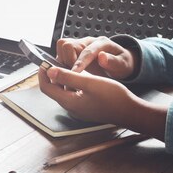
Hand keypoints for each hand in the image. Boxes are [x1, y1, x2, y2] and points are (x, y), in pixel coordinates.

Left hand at [38, 67, 166, 139]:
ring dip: (62, 78)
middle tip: (56, 60)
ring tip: (68, 65)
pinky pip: (72, 94)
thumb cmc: (113, 97)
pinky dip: (71, 84)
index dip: (42, 74)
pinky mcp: (85, 107)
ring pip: (63, 91)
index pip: (46, 88)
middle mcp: (70, 107)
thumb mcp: (89, 82)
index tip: (44, 61)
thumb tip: (49, 70)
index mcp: (69, 101)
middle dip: (52, 75)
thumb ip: (68, 76)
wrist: (130, 112)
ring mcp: (78, 109)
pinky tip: (80, 75)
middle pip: (53, 89)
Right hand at [56, 36, 137, 79]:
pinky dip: (61, 65)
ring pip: (61, 48)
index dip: (79, 63)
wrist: (119, 63)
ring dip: (62, 63)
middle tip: (72, 76)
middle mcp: (88, 42)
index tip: (74, 74)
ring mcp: (79, 45)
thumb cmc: (121, 64)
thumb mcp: (123, 65)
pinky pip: (61, 54)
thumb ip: (114, 61)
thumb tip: (102, 57)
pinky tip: (68, 75)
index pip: (86, 51)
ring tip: (70, 75)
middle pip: (68, 45)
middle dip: (67, 62)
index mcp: (101, 43)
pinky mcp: (73, 51)